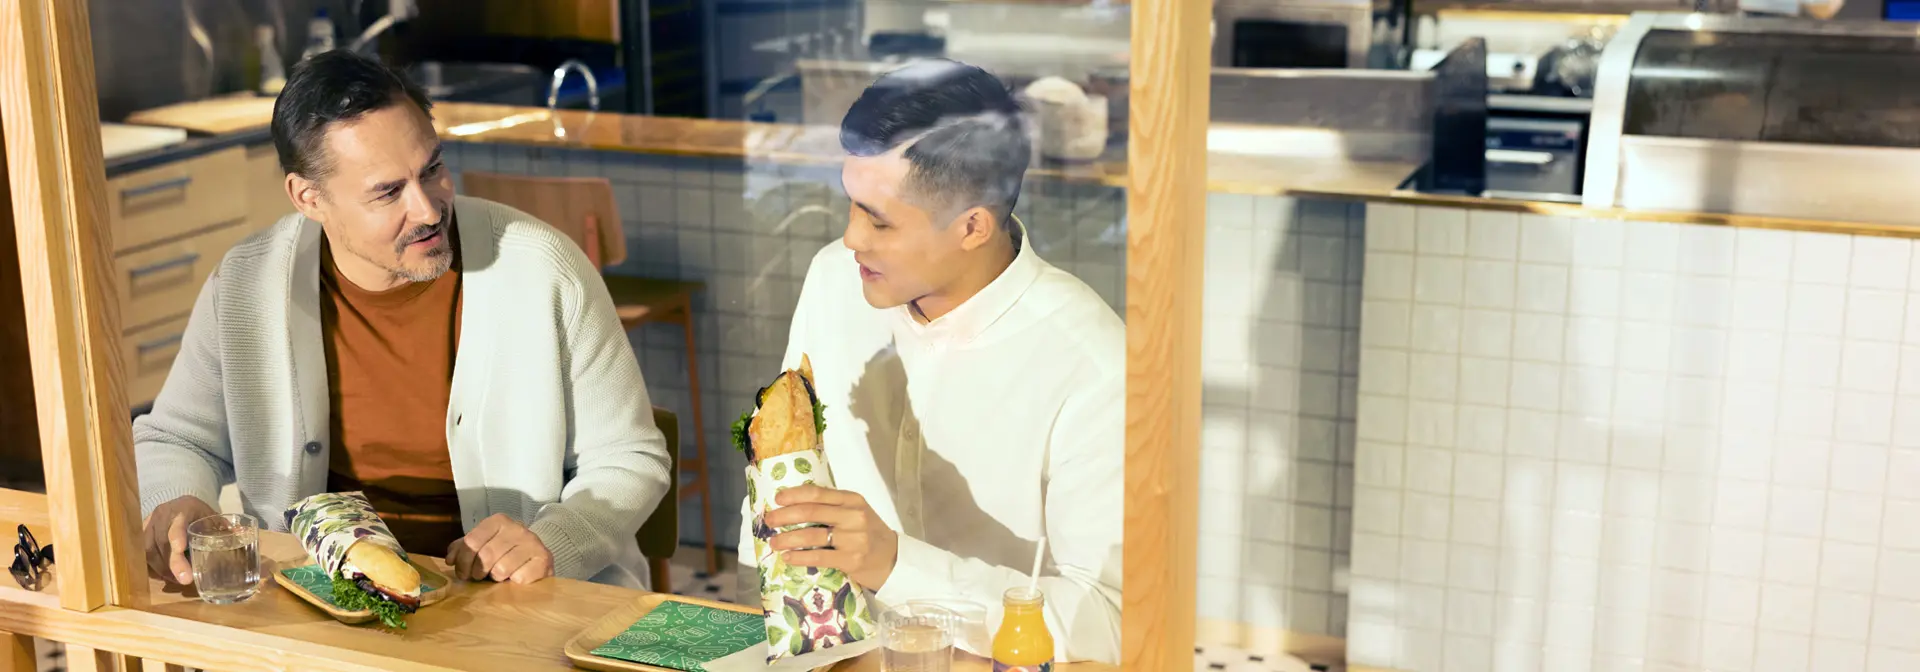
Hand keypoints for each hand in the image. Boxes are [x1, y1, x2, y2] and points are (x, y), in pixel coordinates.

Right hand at [143, 495, 215, 584]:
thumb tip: (240, 538)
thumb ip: (224, 529)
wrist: (180, 505)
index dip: (177, 536)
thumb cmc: (200, 515)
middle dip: (173, 562)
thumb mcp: (214, 518)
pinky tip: (164, 575)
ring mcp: (149, 522)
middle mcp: (163, 514)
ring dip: (163, 568)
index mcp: (184, 508)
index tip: (180, 549)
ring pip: (150, 549)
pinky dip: (153, 566)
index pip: (178, 523)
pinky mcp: (142, 533)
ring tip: (177, 580)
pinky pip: (143, 553)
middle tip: (184, 579)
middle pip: (163, 540)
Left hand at [446, 514, 553, 583]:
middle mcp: (517, 528)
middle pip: (486, 556)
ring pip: (502, 568)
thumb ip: (463, 548)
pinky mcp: (544, 559)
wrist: (535, 553)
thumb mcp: (482, 545)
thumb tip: (450, 559)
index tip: (462, 573)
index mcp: (498, 521)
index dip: (463, 561)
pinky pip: (520, 578)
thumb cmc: (504, 550)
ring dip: (496, 577)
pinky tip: (516, 577)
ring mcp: (532, 542)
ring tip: (498, 575)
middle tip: (478, 577)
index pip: (472, 541)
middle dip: (477, 572)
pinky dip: (514, 582)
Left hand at [764, 485, 897, 589]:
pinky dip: (799, 557)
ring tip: (774, 542)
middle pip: (810, 512)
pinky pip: (818, 557)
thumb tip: (795, 506)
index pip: (817, 493)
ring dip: (787, 539)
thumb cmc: (870, 535)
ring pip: (811, 535)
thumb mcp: (857, 513)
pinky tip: (788, 557)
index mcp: (853, 500)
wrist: (894, 560)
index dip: (793, 495)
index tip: (777, 499)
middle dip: (784, 516)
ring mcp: (854, 538)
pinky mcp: (852, 560)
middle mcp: (853, 516)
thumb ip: (833, 507)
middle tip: (769, 520)